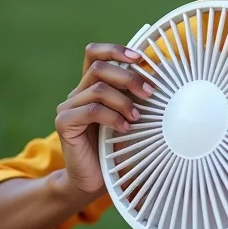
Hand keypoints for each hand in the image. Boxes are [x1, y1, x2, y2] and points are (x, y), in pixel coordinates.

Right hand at [54, 42, 154, 196]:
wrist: (95, 178)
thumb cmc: (118, 146)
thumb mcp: (132, 116)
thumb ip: (139, 97)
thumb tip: (163, 78)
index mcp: (92, 85)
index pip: (95, 53)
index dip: (116, 50)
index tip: (139, 58)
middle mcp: (78, 92)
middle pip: (100, 67)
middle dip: (129, 77)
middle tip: (149, 92)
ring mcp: (69, 107)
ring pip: (98, 88)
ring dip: (123, 100)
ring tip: (136, 118)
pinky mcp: (64, 123)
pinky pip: (90, 110)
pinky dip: (112, 116)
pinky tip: (124, 128)